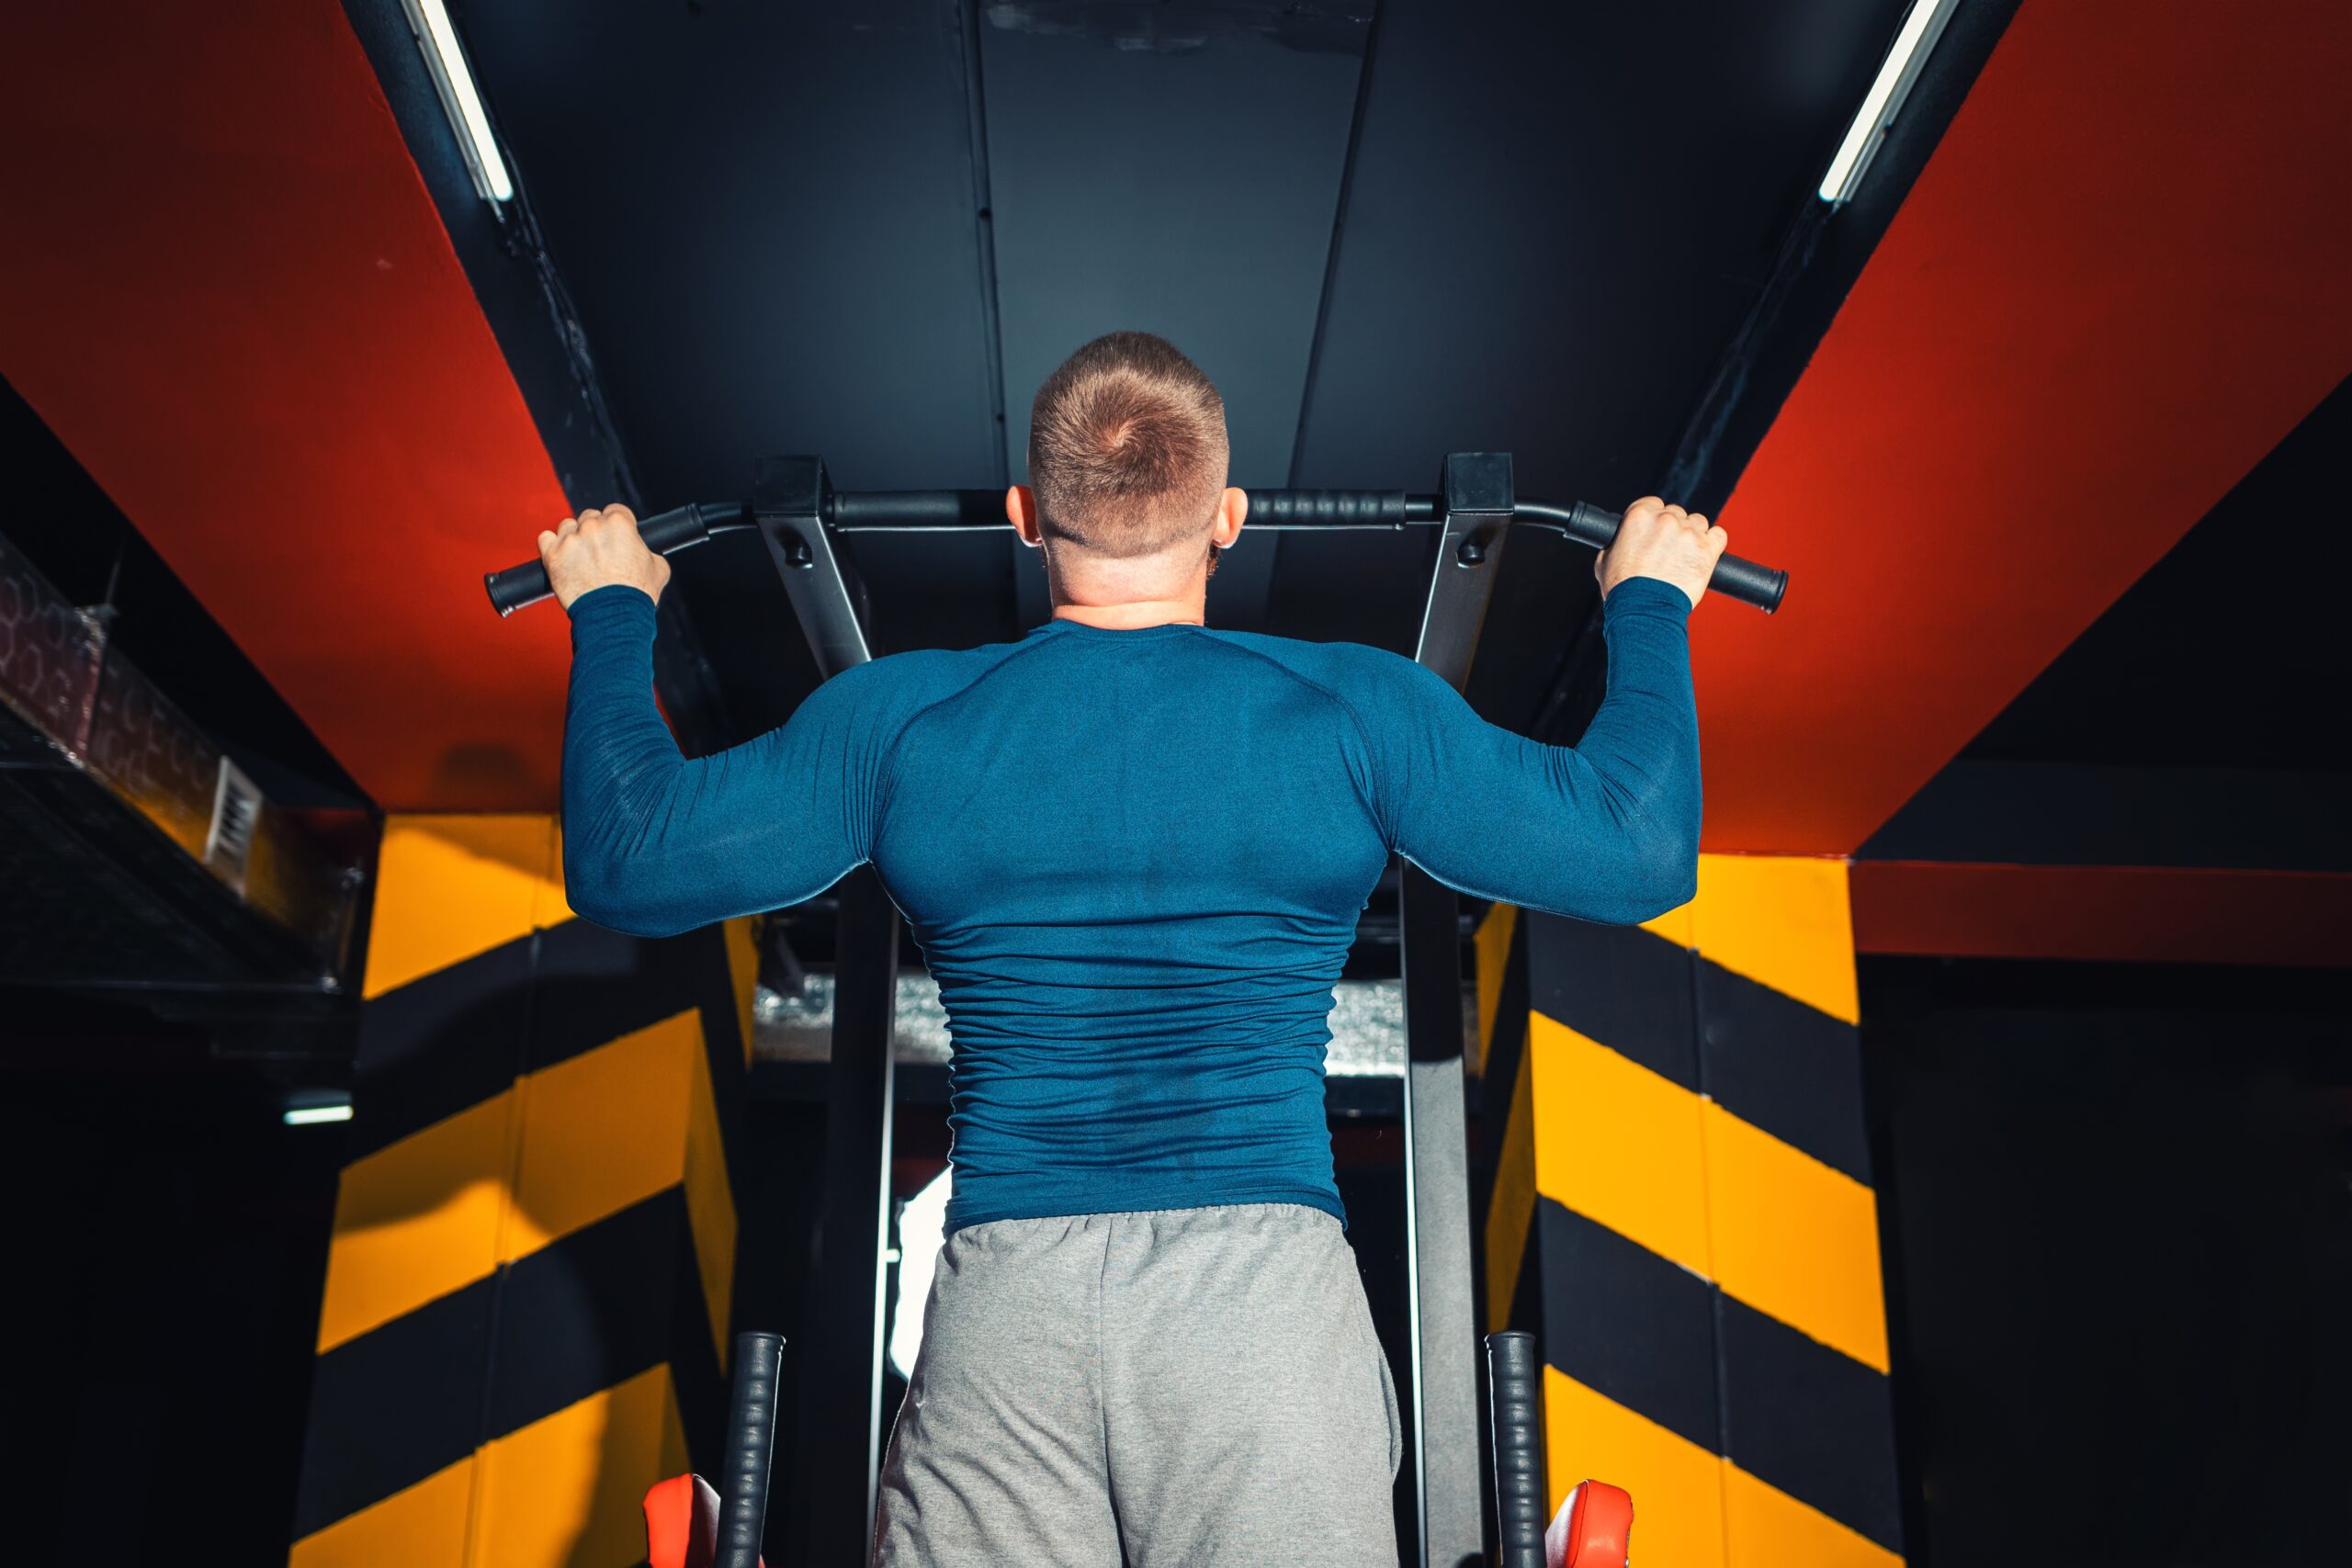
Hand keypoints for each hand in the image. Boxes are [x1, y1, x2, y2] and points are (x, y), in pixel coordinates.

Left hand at [538, 504, 671, 611]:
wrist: (613, 617)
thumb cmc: (636, 595)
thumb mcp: (658, 569)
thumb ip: (649, 553)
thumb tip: (646, 554)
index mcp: (619, 523)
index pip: (615, 511)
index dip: (617, 525)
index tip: (615, 538)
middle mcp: (593, 526)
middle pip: (590, 517)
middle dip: (594, 532)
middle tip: (598, 553)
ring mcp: (570, 539)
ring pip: (567, 526)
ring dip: (572, 538)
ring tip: (580, 559)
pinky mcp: (552, 555)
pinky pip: (545, 539)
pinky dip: (551, 546)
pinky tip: (561, 557)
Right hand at [1593, 496, 1726, 608]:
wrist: (1643, 610)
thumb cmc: (1623, 589)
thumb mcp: (1605, 559)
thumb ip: (1615, 544)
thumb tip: (1619, 543)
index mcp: (1640, 515)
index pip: (1654, 503)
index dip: (1655, 518)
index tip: (1655, 532)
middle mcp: (1666, 519)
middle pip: (1677, 513)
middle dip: (1674, 529)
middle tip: (1668, 550)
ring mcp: (1689, 533)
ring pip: (1698, 523)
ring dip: (1693, 535)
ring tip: (1685, 556)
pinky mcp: (1708, 549)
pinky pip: (1719, 535)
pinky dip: (1714, 542)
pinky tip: (1705, 553)